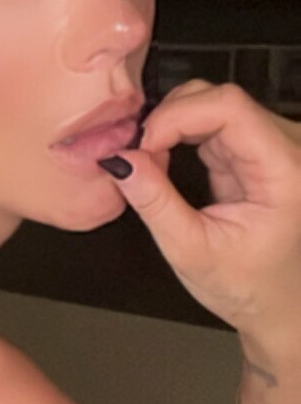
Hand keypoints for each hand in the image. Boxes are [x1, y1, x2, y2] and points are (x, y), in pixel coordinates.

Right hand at [102, 79, 300, 339]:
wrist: (279, 304)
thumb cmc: (249, 287)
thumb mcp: (192, 252)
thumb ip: (155, 202)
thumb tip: (120, 159)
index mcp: (285, 172)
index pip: (230, 108)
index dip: (178, 115)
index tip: (143, 145)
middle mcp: (287, 149)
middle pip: (220, 99)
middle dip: (170, 119)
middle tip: (140, 158)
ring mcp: (271, 144)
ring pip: (211, 103)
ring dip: (171, 126)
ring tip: (151, 166)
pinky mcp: (253, 147)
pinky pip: (208, 121)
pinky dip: (177, 134)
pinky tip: (164, 163)